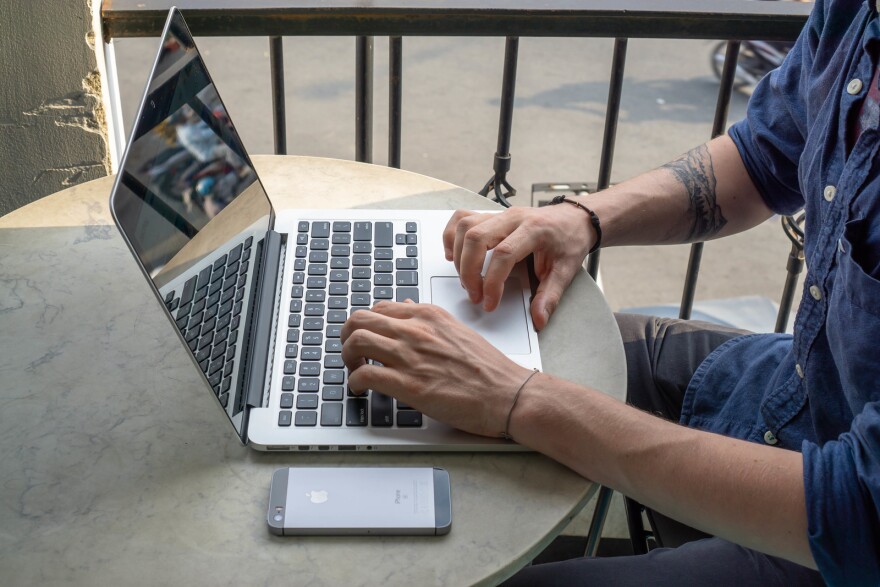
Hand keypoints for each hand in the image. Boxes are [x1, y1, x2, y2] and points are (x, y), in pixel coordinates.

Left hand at [340, 301, 530, 437]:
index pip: (380, 308)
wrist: (507, 394)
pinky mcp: (409, 385)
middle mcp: (416, 331)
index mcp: (428, 316)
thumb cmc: (488, 368)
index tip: (366, 338)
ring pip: (356, 341)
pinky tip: (360, 389)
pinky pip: (365, 374)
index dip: (366, 324)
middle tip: (351, 352)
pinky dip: (354, 381)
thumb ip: (429, 321)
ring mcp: (411, 356)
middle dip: (347, 336)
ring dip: (346, 357)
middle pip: (359, 319)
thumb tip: (406, 308)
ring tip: (353, 369)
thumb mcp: (457, 331)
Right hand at [442, 205, 593, 330]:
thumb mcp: (566, 270)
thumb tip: (538, 319)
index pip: (503, 254)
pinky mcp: (491, 215)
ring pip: (466, 226)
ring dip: (459, 256)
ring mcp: (500, 214)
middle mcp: (513, 217)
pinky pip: (462, 218)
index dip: (492, 282)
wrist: (575, 218)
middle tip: (474, 295)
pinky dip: (451, 236)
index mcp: (534, 229)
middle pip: (476, 237)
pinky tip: (453, 255)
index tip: (490, 302)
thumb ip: (550, 296)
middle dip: (468, 271)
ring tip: (466, 279)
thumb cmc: (570, 240)